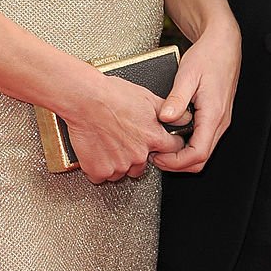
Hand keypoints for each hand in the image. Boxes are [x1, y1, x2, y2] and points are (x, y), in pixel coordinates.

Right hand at [64, 72, 185, 184]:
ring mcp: (118, 166)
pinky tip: (98, 149)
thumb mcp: (147, 97)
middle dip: (138, 154)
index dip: (167, 144)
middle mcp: (138, 155)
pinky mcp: (98, 171)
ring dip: (119, 162)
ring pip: (123, 171)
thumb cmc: (112, 94)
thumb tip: (185, 116)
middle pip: (144, 165)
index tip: (161, 143)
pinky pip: (102, 175)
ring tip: (110, 141)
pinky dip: (100, 166)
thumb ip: (168, 110)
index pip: (173, 149)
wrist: (85, 98)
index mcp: (153, 138)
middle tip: (126, 138)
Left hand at [152, 24, 240, 173]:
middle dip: (177, 163)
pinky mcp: (216, 116)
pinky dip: (187, 144)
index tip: (158, 157)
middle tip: (155, 155)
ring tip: (161, 145)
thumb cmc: (208, 55)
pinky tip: (172, 135)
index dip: (176, 162)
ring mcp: (220, 120)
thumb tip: (165, 118)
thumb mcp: (188, 74)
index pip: (198, 154)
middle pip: (201, 159)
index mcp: (214, 114)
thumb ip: (176, 98)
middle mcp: (220, 121)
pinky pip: (203, 139)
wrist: (223, 43)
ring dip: (181, 155)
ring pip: (203, 151)